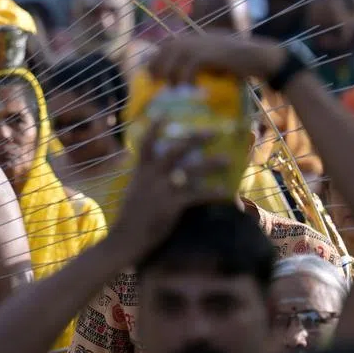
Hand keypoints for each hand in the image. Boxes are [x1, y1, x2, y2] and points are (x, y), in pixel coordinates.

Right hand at [110, 126, 229, 265]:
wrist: (125, 239)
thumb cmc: (130, 217)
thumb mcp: (133, 190)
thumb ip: (143, 177)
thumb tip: (149, 166)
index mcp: (141, 171)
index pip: (146, 142)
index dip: (155, 127)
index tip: (164, 113)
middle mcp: (151, 176)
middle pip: (176, 150)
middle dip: (196, 138)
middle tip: (214, 131)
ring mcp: (161, 190)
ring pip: (190, 171)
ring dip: (211, 163)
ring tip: (228, 159)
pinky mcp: (171, 206)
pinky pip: (197, 195)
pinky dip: (213, 192)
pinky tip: (227, 191)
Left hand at [148, 33, 284, 86]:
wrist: (261, 57)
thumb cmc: (241, 62)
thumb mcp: (217, 58)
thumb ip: (202, 61)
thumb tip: (186, 78)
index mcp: (197, 37)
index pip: (169, 44)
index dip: (157, 58)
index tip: (151, 73)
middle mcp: (197, 37)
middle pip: (167, 49)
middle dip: (157, 65)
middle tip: (154, 83)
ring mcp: (202, 44)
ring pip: (174, 58)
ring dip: (169, 75)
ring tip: (169, 89)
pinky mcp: (209, 54)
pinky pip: (188, 67)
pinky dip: (185, 79)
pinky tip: (187, 90)